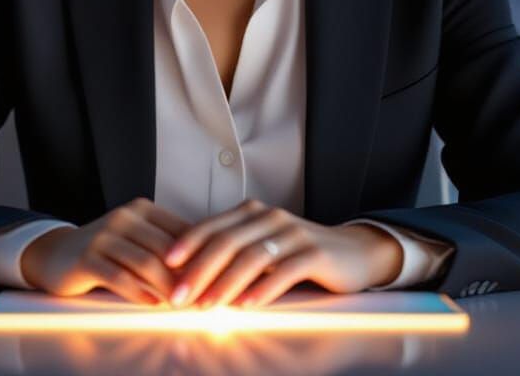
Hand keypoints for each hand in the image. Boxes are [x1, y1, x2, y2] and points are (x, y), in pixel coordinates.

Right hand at [21, 197, 191, 304]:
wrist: (57, 253)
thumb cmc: (105, 249)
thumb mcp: (136, 237)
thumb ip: (164, 244)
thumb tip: (206, 263)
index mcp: (141, 209)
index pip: (179, 229)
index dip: (200, 254)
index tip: (214, 275)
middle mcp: (124, 217)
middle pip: (166, 247)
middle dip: (186, 273)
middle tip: (202, 294)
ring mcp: (104, 236)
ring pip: (145, 262)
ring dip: (166, 286)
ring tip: (179, 302)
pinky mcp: (87, 258)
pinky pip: (119, 277)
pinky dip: (139, 292)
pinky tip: (151, 303)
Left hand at [161, 198, 403, 308]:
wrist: (353, 252)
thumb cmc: (299, 252)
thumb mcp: (264, 246)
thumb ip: (234, 252)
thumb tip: (189, 273)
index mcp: (253, 212)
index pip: (214, 225)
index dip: (189, 243)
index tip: (165, 264)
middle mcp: (270, 217)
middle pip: (228, 241)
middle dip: (199, 269)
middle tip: (179, 295)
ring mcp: (293, 233)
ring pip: (252, 256)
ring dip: (226, 283)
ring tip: (207, 306)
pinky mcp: (315, 253)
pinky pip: (284, 271)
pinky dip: (263, 289)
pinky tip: (247, 306)